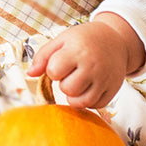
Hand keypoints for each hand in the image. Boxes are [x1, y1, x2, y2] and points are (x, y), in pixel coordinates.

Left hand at [26, 14, 145, 108]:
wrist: (116, 40)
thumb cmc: (85, 39)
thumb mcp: (62, 39)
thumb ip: (43, 56)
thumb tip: (30, 74)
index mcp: (78, 50)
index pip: (54, 71)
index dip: (53, 69)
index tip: (61, 62)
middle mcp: (93, 66)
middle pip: (67, 89)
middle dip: (64, 83)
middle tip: (71, 72)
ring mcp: (105, 79)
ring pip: (81, 102)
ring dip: (74, 95)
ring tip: (77, 81)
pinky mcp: (113, 90)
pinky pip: (95, 105)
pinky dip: (88, 100)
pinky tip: (88, 87)